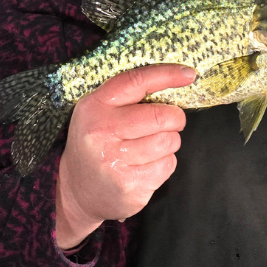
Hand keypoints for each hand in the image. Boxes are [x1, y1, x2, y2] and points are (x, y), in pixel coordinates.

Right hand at [55, 64, 195, 248]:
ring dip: (169, 143)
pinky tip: (146, 166)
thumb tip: (177, 80)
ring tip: (151, 148)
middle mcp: (101, 132)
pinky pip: (168, 164)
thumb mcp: (99, 114)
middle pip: (161, 116)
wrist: (77, 193)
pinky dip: (165, 163)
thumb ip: (128, 97)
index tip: (189, 74)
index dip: (166, 75)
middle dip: (174, 119)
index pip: (136, 81)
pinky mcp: (129, 185)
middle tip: (169, 123)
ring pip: (168, 141)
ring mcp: (114, 161)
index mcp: (94, 107)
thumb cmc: (97, 146)